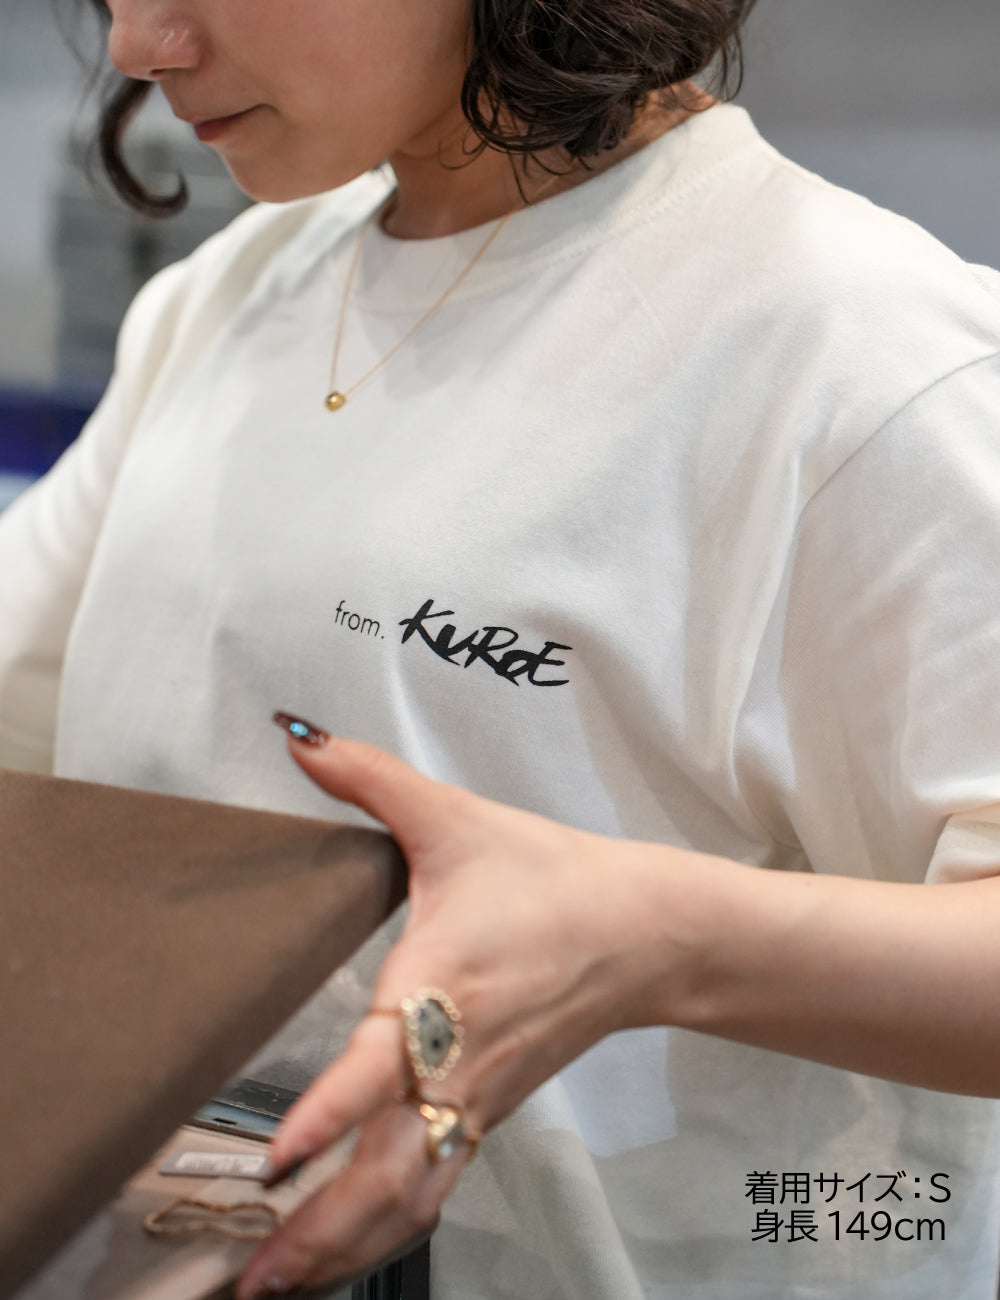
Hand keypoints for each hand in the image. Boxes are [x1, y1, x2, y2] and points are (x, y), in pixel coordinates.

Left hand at [236, 721, 664, 1297]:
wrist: (642, 932)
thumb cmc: (550, 879)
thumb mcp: (455, 818)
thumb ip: (371, 777)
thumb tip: (299, 736)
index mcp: (447, 982)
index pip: (385, 1060)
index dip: (332, 1113)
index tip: (280, 1162)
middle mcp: (460, 1057)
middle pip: (392, 1171)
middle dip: (320, 1233)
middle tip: (247, 1281)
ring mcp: (478, 1098)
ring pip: (411, 1198)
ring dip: (344, 1249)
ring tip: (271, 1289)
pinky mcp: (489, 1113)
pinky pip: (432, 1189)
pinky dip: (380, 1233)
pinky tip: (336, 1254)